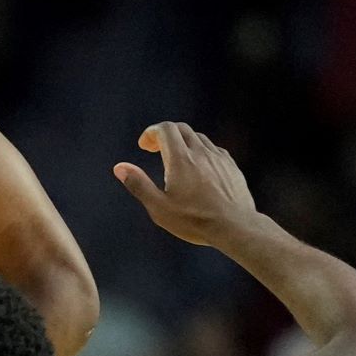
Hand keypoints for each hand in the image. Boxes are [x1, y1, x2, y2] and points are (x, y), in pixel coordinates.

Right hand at [113, 122, 258, 247]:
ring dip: (183, 142)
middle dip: (165, 134)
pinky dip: (201, 151)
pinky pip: (214, 149)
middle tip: (155, 150)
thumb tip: (119, 167)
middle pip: (181, 129)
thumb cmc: (194, 220)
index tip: (144, 146)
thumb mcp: (159, 207)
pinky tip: (198, 167)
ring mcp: (219, 158)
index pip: (165, 129)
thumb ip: (139, 184)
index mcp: (181, 159)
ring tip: (175, 160)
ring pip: (198, 137)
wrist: (235, 227)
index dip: (151, 132)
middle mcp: (201, 153)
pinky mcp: (231, 166)